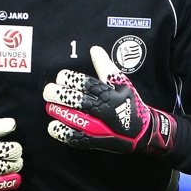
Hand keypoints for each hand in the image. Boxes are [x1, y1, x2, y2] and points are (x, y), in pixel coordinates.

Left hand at [43, 46, 175, 155]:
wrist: (142, 132)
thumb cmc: (130, 103)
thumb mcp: (122, 83)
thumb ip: (105, 67)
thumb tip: (94, 49)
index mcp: (110, 94)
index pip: (88, 85)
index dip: (72, 80)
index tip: (60, 77)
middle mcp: (104, 110)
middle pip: (79, 101)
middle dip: (61, 95)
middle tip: (48, 90)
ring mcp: (100, 127)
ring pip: (76, 119)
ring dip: (60, 112)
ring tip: (49, 106)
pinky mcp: (96, 141)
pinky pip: (77, 138)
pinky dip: (64, 133)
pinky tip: (53, 126)